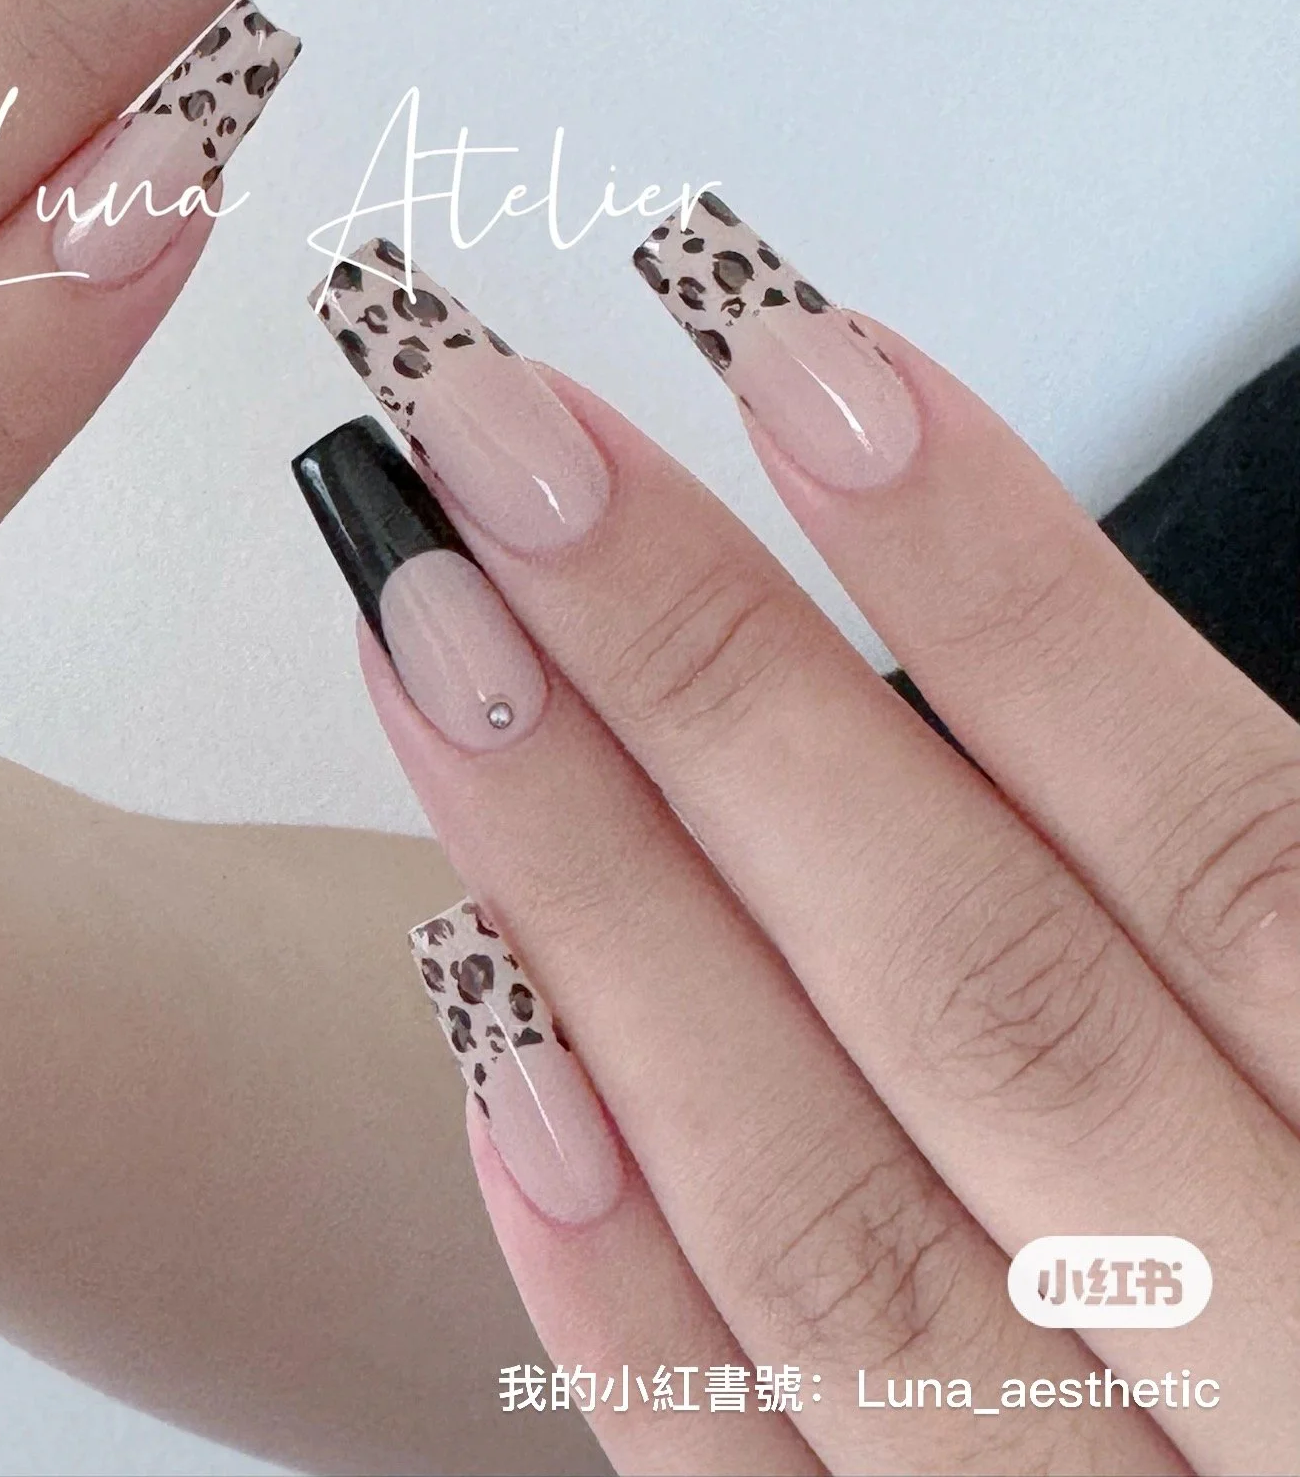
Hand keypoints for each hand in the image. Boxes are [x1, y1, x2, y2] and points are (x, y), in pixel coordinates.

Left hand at [296, 203, 1299, 1472]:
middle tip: (502, 444)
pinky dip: (625, 1283)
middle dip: (719, 693)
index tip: (794, 355)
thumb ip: (1287, 906)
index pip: (1232, 854)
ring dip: (606, 910)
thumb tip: (1022, 645)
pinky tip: (481, 1034)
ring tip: (424, 648)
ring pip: (842, 1220)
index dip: (1008, 591)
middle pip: (988, 997)